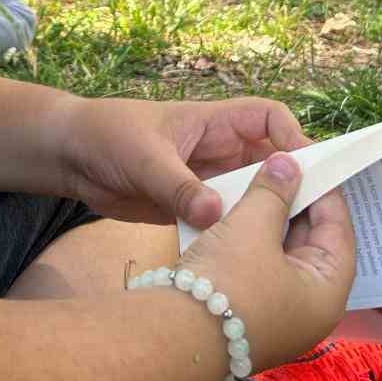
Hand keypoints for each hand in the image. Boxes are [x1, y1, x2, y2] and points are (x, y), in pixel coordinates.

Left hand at [58, 93, 312, 228]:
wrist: (70, 157)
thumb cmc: (107, 136)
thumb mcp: (143, 157)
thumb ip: (178, 186)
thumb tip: (214, 213)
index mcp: (214, 124)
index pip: (269, 119)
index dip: (292, 136)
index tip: (303, 168)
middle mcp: (219, 152)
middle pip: (270, 163)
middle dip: (291, 185)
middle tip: (311, 220)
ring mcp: (206, 182)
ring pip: (251, 197)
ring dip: (264, 216)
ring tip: (284, 247)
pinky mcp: (190, 210)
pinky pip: (225, 223)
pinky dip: (234, 237)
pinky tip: (242, 261)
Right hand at [177, 153, 356, 369]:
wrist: (172, 339)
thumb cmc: (227, 284)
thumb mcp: (252, 228)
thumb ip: (273, 191)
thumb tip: (288, 163)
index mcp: (328, 292)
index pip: (337, 228)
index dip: (321, 189)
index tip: (306, 159)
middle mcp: (310, 309)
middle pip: (310, 243)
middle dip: (293, 203)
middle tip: (278, 167)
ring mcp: (278, 315)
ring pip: (282, 255)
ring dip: (269, 221)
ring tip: (255, 184)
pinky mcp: (249, 316)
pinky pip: (259, 269)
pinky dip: (251, 242)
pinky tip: (235, 214)